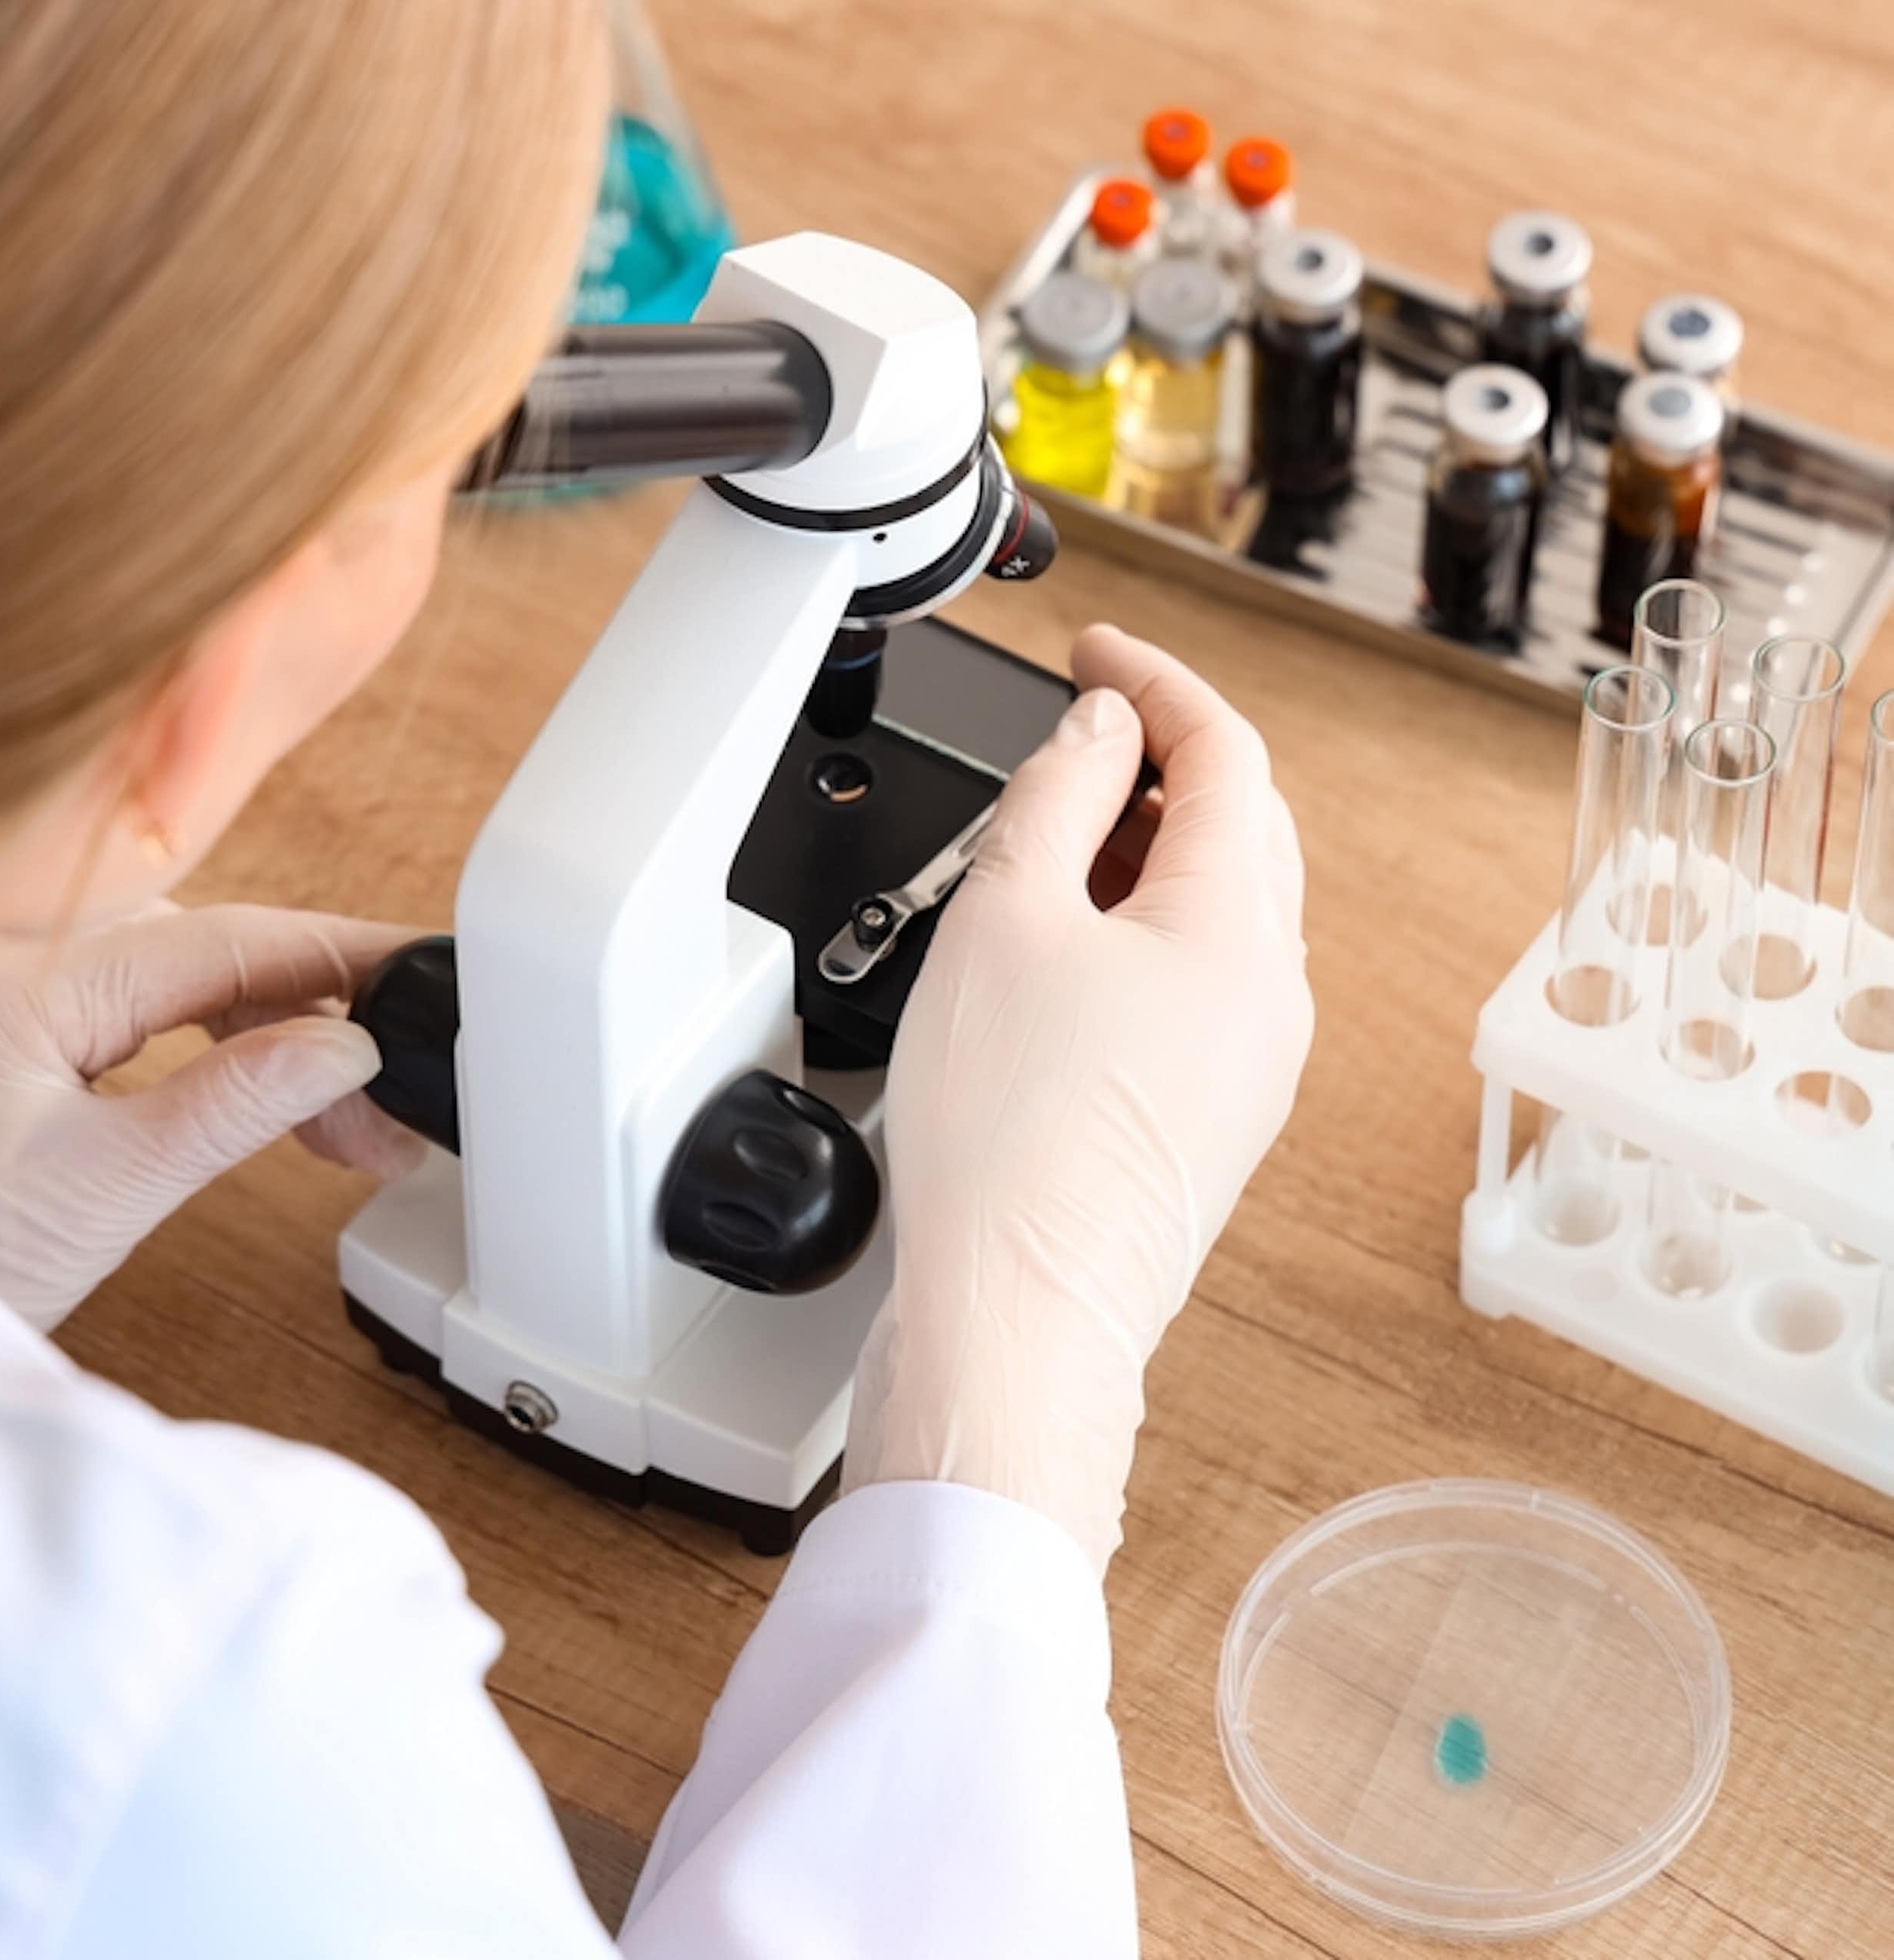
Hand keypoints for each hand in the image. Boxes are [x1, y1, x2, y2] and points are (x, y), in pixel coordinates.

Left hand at [0, 903, 424, 1331]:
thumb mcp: (108, 1188)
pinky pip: (167, 1014)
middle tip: (390, 1103)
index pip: (223, 941)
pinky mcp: (40, 1032)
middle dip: (321, 1022)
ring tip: (349, 1130)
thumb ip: (235, 1104)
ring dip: (287, 1047)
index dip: (337, 956)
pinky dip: (237, 1057)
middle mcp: (23, 961)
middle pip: (220, 956)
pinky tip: (285, 1103)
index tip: (417, 973)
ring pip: (202, 985)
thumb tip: (347, 1047)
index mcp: (27, 979)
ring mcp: (29, 993)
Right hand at [845, 626, 1312, 1571]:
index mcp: (1238, 927)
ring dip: (1146, 849)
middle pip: (1242, 826)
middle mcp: (1270, 995)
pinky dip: (1141, 931)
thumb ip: (1055, 796)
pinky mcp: (1212, 1116)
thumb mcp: (1005, 919)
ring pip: (1218, 909)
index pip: (1229, 752)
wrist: (1015, 1318)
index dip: (1158, 679)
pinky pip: (1198, 983)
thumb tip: (1096, 735)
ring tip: (1047, 845)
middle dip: (1161, 762)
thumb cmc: (1009, 1140)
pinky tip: (1063, 949)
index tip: (1098, 649)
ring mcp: (1251, 1063)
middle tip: (1072, 739)